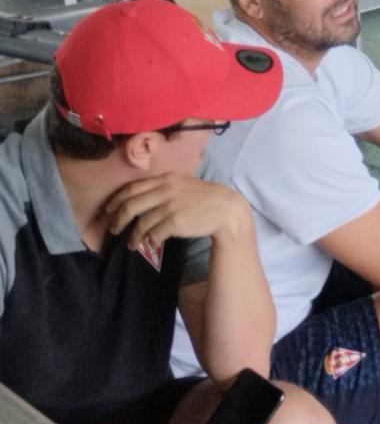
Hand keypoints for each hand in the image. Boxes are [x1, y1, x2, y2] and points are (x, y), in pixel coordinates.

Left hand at [105, 174, 250, 251]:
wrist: (227, 210)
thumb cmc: (205, 198)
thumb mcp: (184, 185)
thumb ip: (163, 188)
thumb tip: (139, 199)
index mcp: (166, 179)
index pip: (132, 188)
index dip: (116, 200)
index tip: (108, 210)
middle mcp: (166, 190)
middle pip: (131, 205)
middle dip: (118, 219)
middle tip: (113, 229)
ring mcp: (171, 206)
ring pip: (141, 223)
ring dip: (133, 236)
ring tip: (132, 244)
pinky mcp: (176, 221)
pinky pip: (154, 234)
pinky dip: (149, 241)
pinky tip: (149, 245)